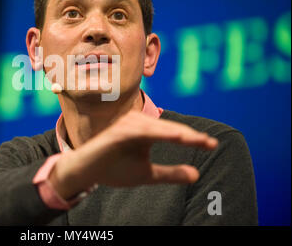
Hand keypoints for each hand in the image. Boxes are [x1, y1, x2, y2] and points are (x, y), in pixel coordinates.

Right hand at [49, 110, 217, 199]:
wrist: (86, 171)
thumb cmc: (114, 169)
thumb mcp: (147, 174)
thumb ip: (170, 173)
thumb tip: (196, 174)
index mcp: (147, 132)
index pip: (174, 134)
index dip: (194, 139)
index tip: (212, 145)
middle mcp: (139, 124)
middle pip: (169, 129)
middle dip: (190, 136)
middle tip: (210, 144)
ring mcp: (128, 125)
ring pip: (159, 128)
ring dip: (177, 133)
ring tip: (196, 140)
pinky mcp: (119, 130)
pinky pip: (143, 130)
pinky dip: (159, 132)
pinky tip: (175, 136)